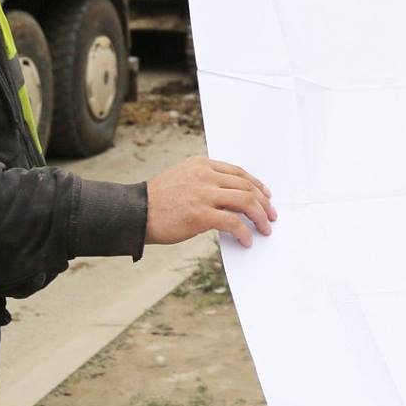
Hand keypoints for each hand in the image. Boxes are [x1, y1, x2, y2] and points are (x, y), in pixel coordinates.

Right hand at [143, 156, 275, 247]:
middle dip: (264, 203)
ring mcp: (204, 194)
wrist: (135, 212)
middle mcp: (205, 175)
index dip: (256, 185)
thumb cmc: (158, 201)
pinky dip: (244, 232)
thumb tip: (232, 203)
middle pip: (246, 186)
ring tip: (265, 229)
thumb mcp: (184, 180)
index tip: (266, 196)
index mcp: (202, 164)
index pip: (238, 172)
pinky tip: (246, 241)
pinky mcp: (201, 214)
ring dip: (260, 217)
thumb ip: (206, 184)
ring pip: (246, 201)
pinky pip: (233, 223)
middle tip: (271, 216)